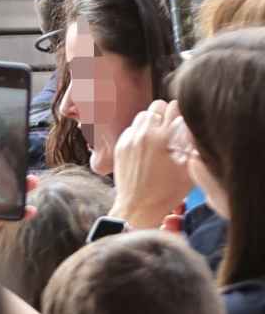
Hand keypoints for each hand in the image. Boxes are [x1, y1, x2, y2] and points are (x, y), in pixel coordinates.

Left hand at [111, 100, 192, 228]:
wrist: (138, 207)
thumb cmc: (167, 192)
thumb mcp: (189, 167)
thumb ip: (192, 142)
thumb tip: (191, 123)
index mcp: (163, 137)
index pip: (176, 108)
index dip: (182, 115)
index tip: (184, 124)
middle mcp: (144, 134)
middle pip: (158, 105)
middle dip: (166, 114)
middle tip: (171, 129)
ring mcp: (129, 139)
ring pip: (143, 115)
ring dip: (152, 122)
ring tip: (158, 137)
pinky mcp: (120, 146)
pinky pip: (131, 128)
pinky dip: (139, 132)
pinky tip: (146, 146)